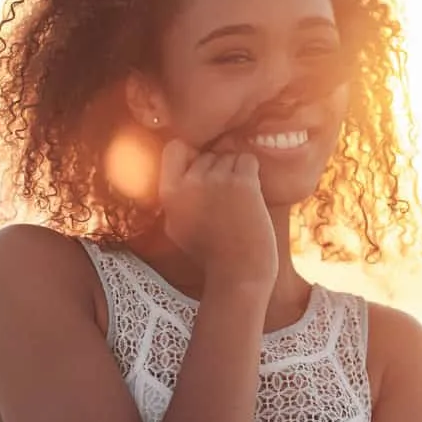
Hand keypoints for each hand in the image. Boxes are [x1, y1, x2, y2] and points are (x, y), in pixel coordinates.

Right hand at [157, 139, 277, 289]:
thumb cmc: (210, 253)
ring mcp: (216, 181)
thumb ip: (176, 195)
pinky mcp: (243, 183)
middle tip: (225, 203)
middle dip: (218, 171)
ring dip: (237, 174)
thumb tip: (186, 162)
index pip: (175, 147)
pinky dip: (253, 174)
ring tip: (237, 205)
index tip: (202, 174)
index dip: (191, 156)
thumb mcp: (176, 226)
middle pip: (208, 154)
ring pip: (229, 156)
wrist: (239, 274)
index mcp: (169, 193)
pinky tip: (251, 197)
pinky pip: (248, 160)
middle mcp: (189, 183)